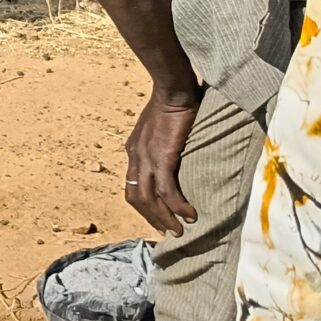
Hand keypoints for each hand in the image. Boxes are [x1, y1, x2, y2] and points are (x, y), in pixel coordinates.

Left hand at [124, 87, 201, 234]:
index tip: (158, 217)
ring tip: (179, 230)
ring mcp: (146, 158)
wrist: (173, 88)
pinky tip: (189, 214)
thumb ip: (162, 142)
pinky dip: (177, 206)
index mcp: (134, 151)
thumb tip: (176, 150)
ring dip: (163, 218)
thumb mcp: (159, 127)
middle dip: (152, 218)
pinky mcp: (161, 157)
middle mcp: (136, 157)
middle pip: (135, 198)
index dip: (144, 206)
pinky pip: (167, 190)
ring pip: (148, 199)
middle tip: (169, 231)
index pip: (132, 186)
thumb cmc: (172, 102)